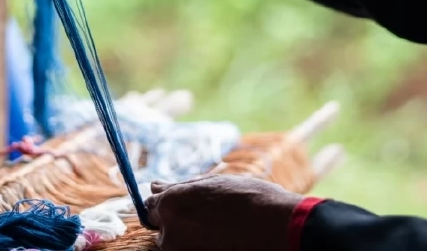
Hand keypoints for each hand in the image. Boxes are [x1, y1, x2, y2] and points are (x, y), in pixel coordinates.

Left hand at [145, 175, 302, 250]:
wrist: (277, 226)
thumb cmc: (248, 198)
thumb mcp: (213, 182)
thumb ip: (180, 186)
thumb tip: (154, 186)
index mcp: (172, 201)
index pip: (150, 205)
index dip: (165, 204)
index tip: (179, 205)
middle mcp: (170, 229)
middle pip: (160, 226)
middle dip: (175, 221)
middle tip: (204, 216)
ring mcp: (181, 250)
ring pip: (174, 242)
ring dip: (187, 235)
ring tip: (216, 227)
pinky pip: (188, 249)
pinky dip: (198, 245)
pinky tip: (219, 238)